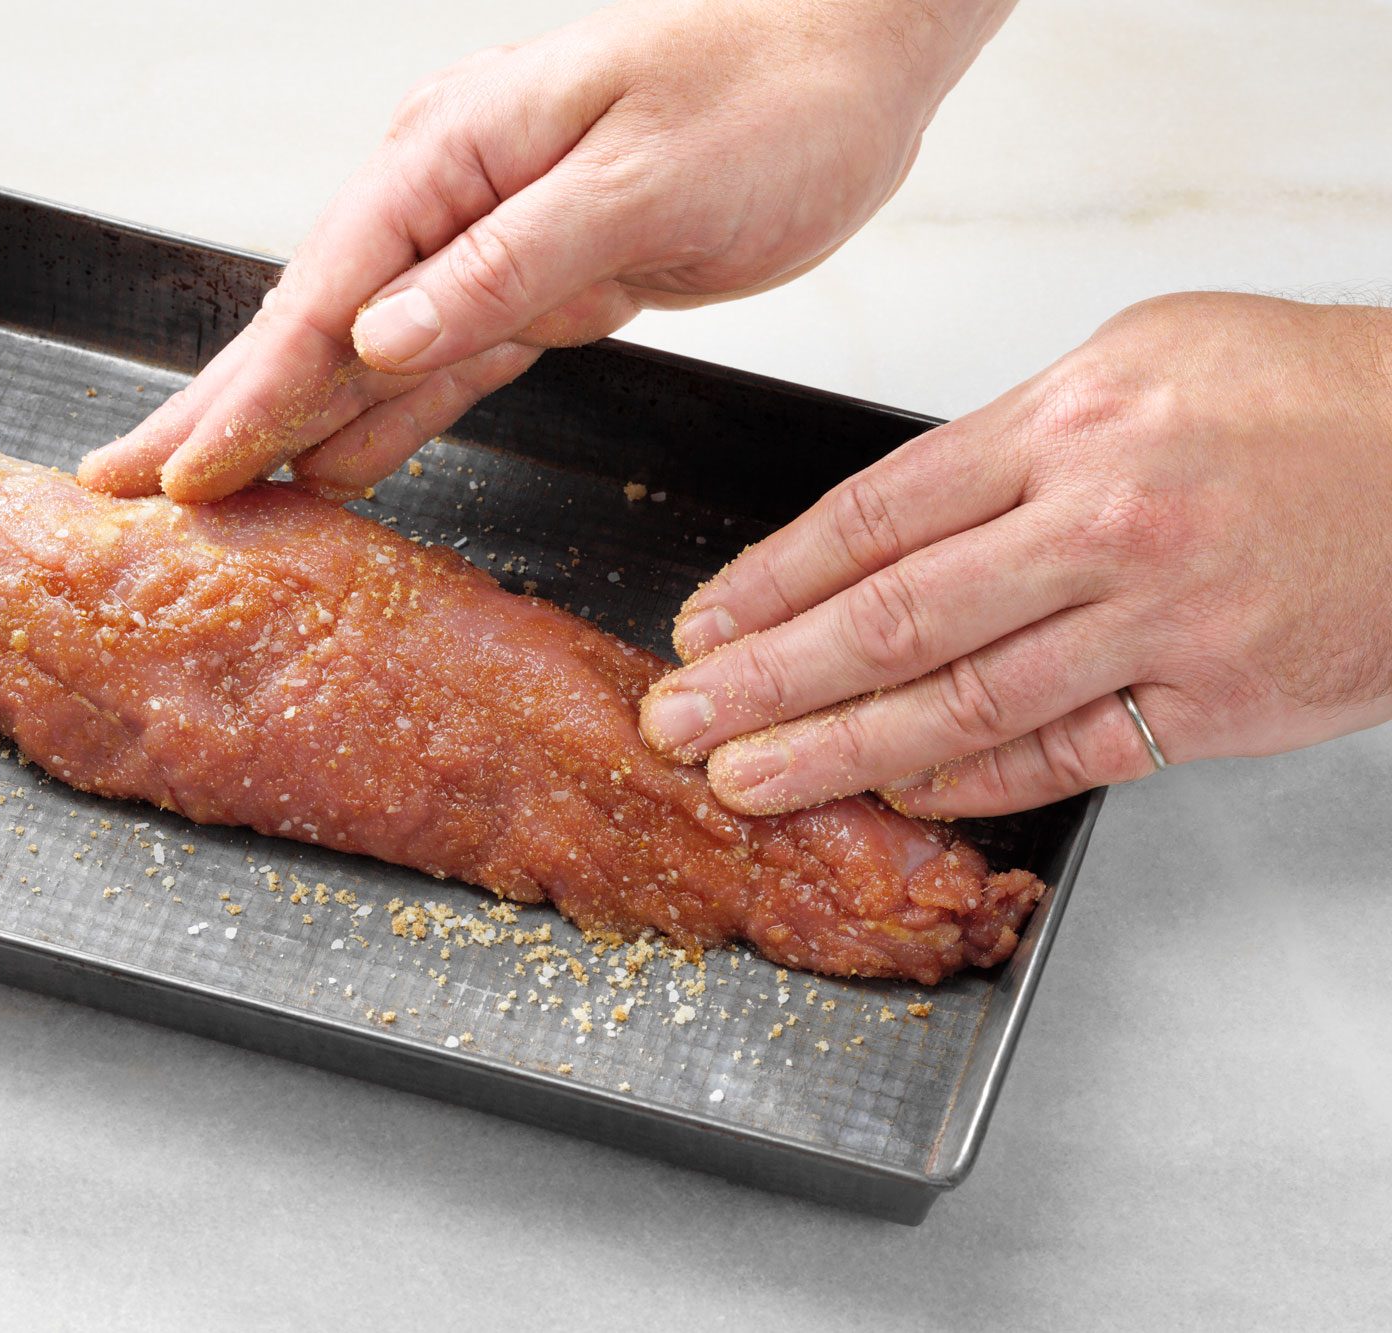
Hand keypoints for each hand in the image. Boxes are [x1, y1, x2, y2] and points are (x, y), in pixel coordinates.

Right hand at [79, 0, 1012, 502]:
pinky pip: (444, 367)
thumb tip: (376, 338)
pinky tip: (330, 469)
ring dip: (283, 425)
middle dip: (219, 408)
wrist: (859, 47)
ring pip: (363, 355)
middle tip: (124, 485)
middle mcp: (450, 196)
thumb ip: (504, 265)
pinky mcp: (542, 281)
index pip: (323, 294)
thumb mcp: (638, 180)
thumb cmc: (768, 92)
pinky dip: (383, 421)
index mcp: (451, 153)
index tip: (184, 475)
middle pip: (310, 324)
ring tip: (200, 490)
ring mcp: (488, 241)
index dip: (249, 394)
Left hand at [639, 293, 1391, 817]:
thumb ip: (1011, 442)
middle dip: (765, 681)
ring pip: (958, 704)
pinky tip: (897, 793)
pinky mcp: (1211, 703)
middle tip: (682, 722)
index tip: (702, 627)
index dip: (768, 584)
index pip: (871, 518)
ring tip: (750, 779)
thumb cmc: (1305, 396)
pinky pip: (1061, 752)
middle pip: (889, 621)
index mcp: (1066, 427)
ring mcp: (1156, 624)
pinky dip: (971, 778)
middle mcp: (1099, 526)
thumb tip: (892, 524)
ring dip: (838, 751)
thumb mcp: (1140, 360)